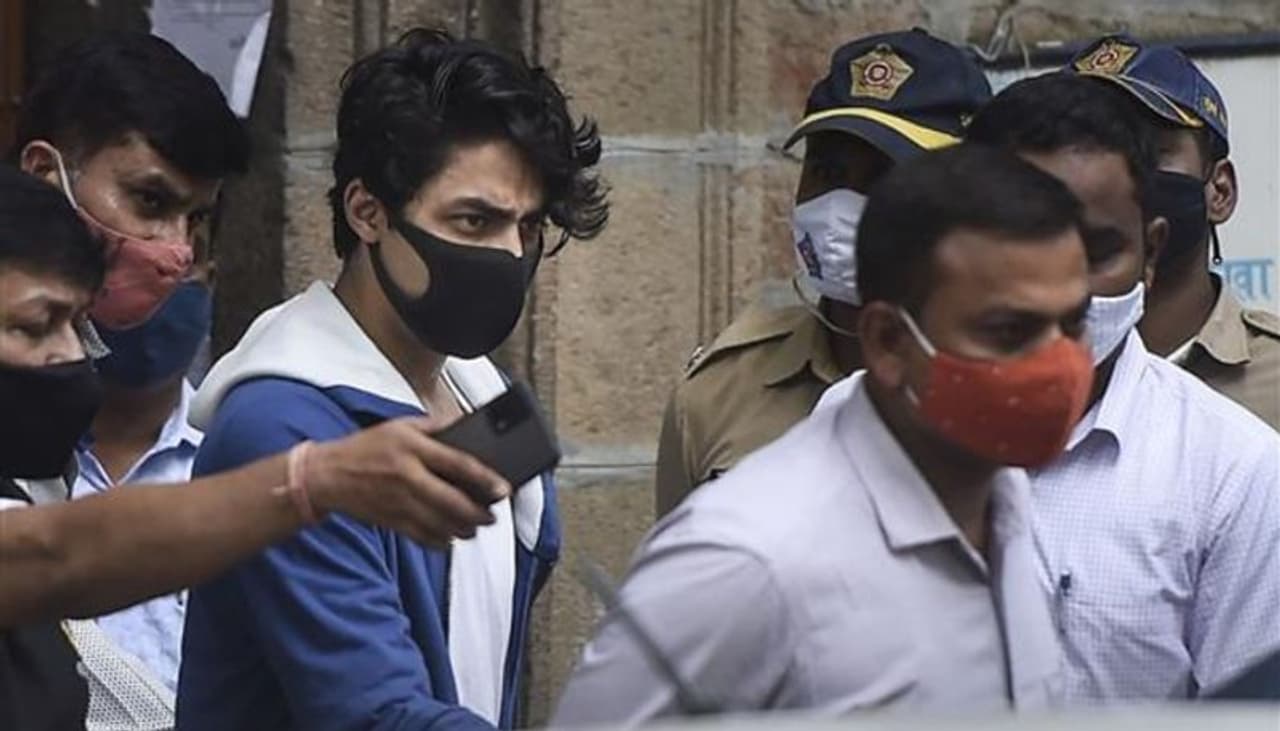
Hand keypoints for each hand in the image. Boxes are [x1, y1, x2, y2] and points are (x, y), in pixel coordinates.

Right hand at [304, 417, 511, 549]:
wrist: (327, 474)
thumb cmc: (367, 446)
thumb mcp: (400, 426)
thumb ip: (434, 426)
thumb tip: (466, 426)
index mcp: (413, 447)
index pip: (458, 464)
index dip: (485, 479)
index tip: (504, 490)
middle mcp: (407, 476)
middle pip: (454, 502)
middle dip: (479, 514)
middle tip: (493, 517)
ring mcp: (399, 502)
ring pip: (441, 524)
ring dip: (463, 530)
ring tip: (475, 527)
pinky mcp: (391, 521)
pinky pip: (422, 537)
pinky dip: (440, 541)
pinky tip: (450, 538)